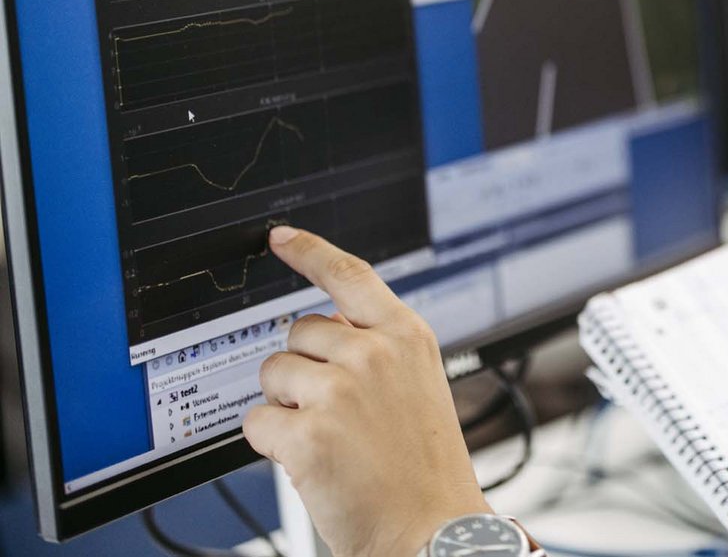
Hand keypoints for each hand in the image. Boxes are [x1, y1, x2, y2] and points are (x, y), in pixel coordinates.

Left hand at [242, 226, 490, 556]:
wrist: (433, 530)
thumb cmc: (426, 469)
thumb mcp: (418, 388)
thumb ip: (377, 348)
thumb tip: (326, 326)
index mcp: (407, 336)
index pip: (350, 274)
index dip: (309, 252)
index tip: (281, 237)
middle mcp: (374, 354)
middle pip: (297, 333)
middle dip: (302, 369)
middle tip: (336, 413)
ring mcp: (340, 391)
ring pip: (272, 375)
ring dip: (286, 406)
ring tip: (330, 439)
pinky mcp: (307, 433)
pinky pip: (256, 421)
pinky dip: (272, 444)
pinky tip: (313, 462)